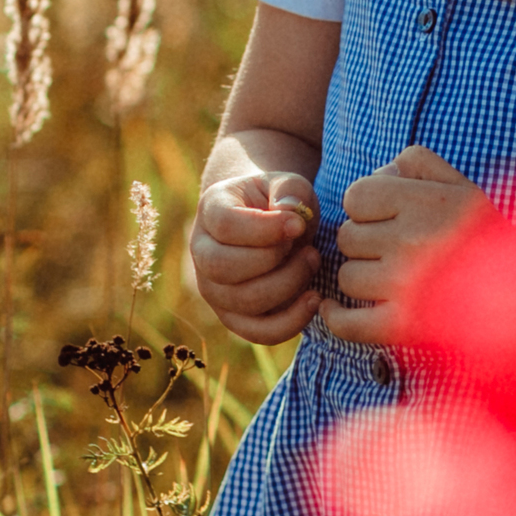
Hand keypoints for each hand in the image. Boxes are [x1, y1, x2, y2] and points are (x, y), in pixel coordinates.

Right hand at [190, 169, 320, 343]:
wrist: (271, 222)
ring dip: (288, 286)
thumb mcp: (287, 183)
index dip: (265, 228)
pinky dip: (289, 322)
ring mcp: (214, 288)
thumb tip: (289, 215)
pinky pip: (256, 331)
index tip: (298, 224)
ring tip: (312, 262)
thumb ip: (289, 190)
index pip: (225, 226)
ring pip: (243, 302)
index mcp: (211, 210)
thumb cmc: (279, 201)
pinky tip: (313, 299)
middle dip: (275, 261)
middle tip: (309, 249)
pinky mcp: (233, 316)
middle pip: (224, 268)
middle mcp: (202, 252)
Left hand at [319, 145, 486, 339]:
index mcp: (423, 202)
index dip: (367, 206)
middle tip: (394, 250)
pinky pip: (347, 323)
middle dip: (365, 242)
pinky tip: (334, 310)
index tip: (388, 218)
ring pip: (347, 277)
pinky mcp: (403, 326)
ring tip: (392, 279)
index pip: (356, 196)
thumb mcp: (461, 184)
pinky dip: (336, 317)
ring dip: (362, 278)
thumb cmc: (490, 236)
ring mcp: (403, 285)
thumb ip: (418, 162)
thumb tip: (379, 172)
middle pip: (347, 236)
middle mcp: (409, 240)